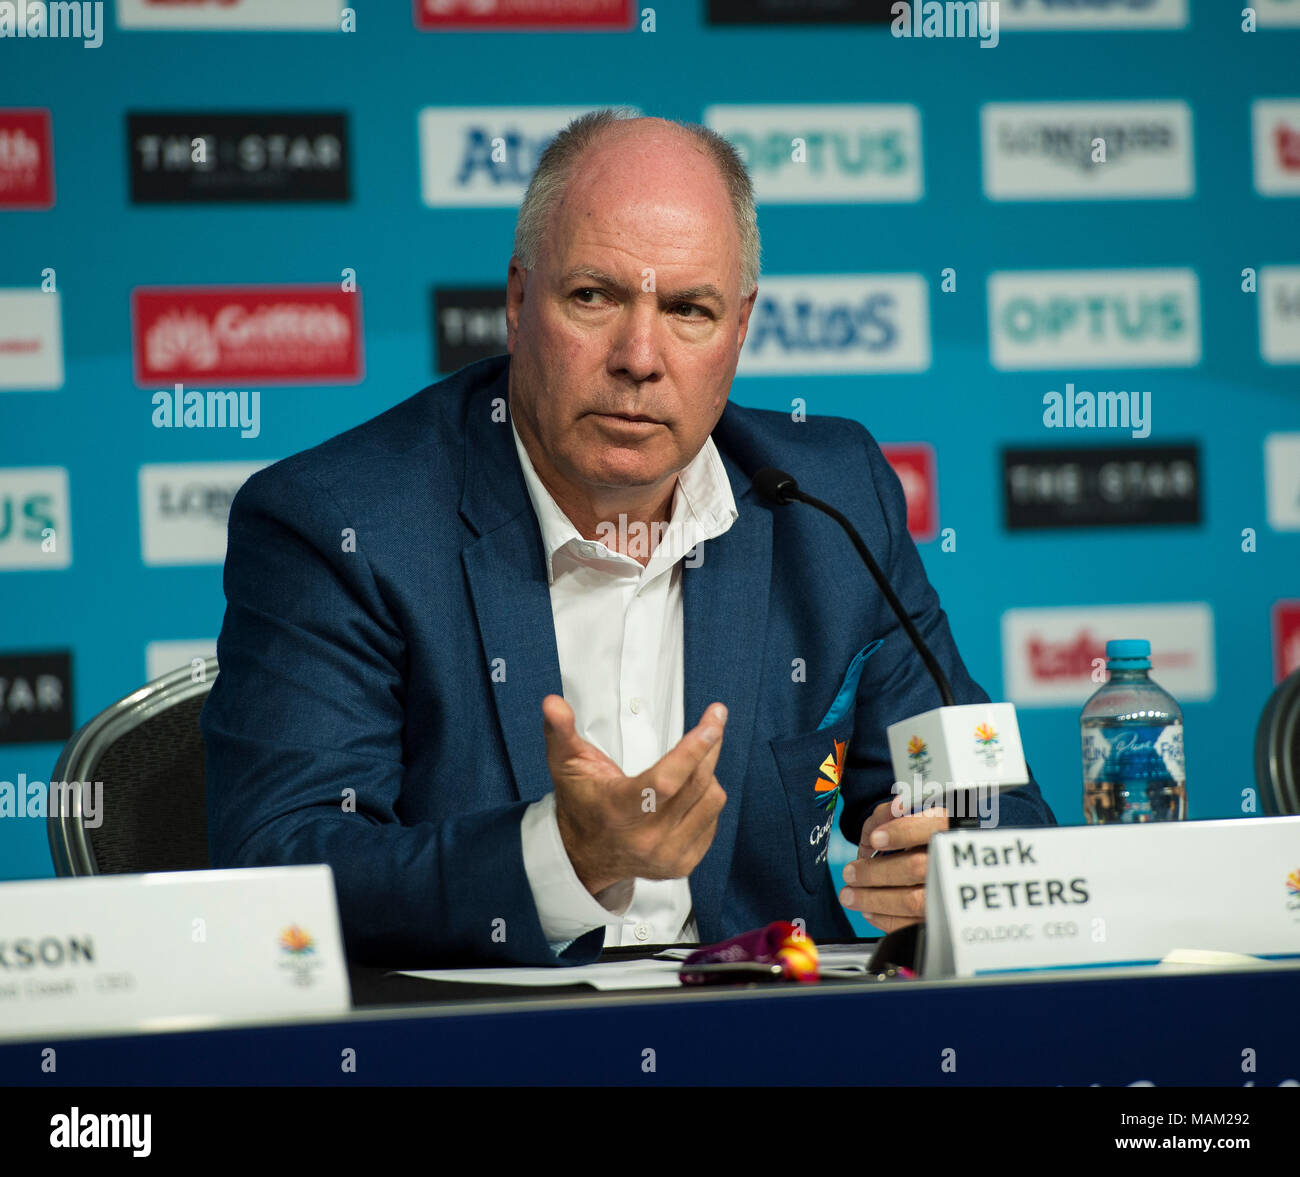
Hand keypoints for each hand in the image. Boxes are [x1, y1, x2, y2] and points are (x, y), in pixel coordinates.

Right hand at [542, 695, 727, 895]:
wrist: (583, 856)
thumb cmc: (580, 803)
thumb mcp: (565, 764)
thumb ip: (560, 731)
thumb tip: (552, 703)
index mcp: (618, 809)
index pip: (664, 781)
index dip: (692, 751)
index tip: (712, 723)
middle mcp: (644, 838)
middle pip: (695, 785)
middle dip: (709, 747)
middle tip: (712, 724)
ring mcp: (666, 854)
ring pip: (711, 801)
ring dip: (709, 772)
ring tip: (695, 760)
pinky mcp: (682, 864)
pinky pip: (713, 820)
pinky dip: (707, 799)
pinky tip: (691, 790)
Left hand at [837, 799, 947, 932]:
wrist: (946, 868)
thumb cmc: (918, 839)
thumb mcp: (905, 818)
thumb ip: (891, 813)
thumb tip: (891, 810)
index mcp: (950, 827)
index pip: (932, 827)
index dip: (903, 832)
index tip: (875, 838)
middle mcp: (956, 860)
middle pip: (917, 868)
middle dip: (875, 873)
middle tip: (849, 874)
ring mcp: (953, 892)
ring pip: (914, 900)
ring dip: (874, 899)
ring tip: (850, 895)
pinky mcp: (944, 918)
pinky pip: (915, 924)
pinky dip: (887, 920)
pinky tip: (869, 911)